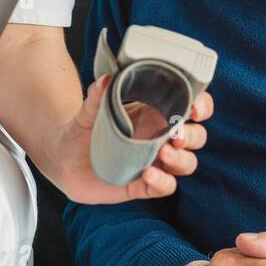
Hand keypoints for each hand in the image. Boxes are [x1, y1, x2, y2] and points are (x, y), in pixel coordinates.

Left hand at [49, 72, 212, 203]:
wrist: (63, 158)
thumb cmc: (83, 129)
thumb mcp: (88, 110)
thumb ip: (97, 95)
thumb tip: (106, 78)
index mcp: (156, 114)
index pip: (192, 107)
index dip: (202, 107)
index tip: (196, 107)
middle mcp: (160, 138)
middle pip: (196, 137)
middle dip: (192, 136)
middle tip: (177, 135)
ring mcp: (154, 162)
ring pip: (186, 163)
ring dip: (181, 159)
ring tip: (163, 152)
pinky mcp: (141, 185)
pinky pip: (164, 187)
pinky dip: (162, 182)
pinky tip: (148, 174)